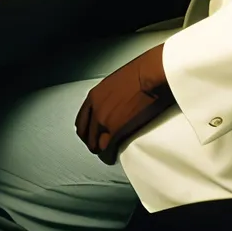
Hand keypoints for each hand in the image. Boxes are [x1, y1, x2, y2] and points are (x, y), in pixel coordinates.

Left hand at [74, 43, 172, 164]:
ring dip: (102, 150)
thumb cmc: (140, 74)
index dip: (87, 131)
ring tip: (109, 153)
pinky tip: (114, 157)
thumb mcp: (116, 82)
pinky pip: (108, 150)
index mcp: (94, 96)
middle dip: (93, 142)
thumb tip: (114, 106)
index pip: (81, 120)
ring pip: (95, 145)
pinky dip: (110, 156)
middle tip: (102, 147)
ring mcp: (104, 121)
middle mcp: (95, 109)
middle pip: (86, 135)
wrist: (150, 75)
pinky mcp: (116, 130)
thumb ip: (110, 97)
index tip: (93, 136)